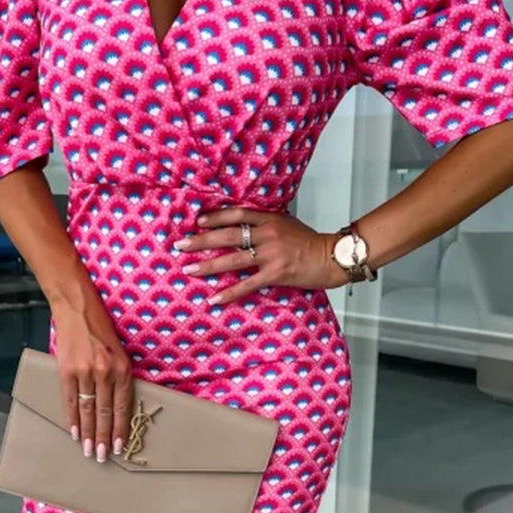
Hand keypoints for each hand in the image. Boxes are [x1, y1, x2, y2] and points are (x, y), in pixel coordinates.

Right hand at [51, 295, 133, 461]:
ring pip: (88, 410)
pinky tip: (74, 432)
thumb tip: (117, 407)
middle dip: (103, 437)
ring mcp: (85, 372)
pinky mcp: (67, 370)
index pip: (122, 407)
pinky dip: (73, 418)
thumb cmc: (101, 330)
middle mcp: (105, 372)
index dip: (120, 429)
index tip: (119, 447)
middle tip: (102, 457)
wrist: (78, 309)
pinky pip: (71, 400)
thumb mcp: (119, 352)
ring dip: (88, 433)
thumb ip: (119, 377)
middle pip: (105, 413)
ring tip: (88, 450)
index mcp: (122, 369)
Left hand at [171, 207, 347, 304]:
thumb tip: (242, 225)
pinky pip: (248, 283)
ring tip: (189, 269)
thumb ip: (265, 223)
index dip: (215, 217)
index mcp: (270, 218)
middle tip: (180, 245)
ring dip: (208, 265)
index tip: (196, 221)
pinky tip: (215, 298)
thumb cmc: (309, 242)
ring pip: (233, 259)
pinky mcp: (276, 273)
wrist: (332, 257)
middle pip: (228, 235)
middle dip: (201, 240)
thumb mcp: (287, 224)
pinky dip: (230, 291)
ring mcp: (272, 254)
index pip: (236, 214)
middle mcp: (268, 234)